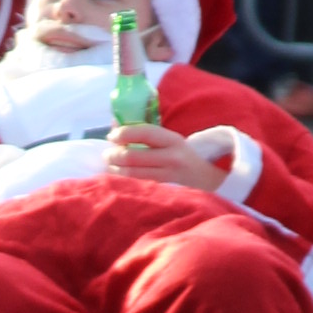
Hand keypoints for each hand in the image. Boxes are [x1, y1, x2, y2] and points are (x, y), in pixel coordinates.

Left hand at [104, 119, 228, 191]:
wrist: (206, 177)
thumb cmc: (180, 154)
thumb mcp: (168, 140)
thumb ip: (143, 132)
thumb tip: (114, 122)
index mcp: (172, 140)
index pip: (145, 133)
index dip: (124, 133)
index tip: (112, 136)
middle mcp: (172, 157)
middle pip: (135, 157)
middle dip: (115, 155)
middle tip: (106, 154)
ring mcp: (169, 175)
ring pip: (134, 174)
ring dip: (116, 170)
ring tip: (110, 166)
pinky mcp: (165, 190)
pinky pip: (140, 184)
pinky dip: (125, 179)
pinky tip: (119, 176)